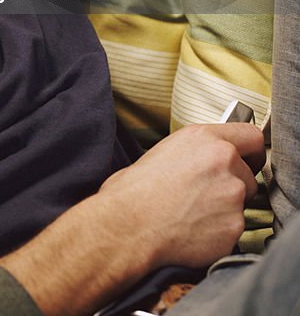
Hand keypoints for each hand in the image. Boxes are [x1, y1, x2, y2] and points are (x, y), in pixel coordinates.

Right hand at [0, 122, 264, 315]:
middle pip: (246, 169)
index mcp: (200, 138)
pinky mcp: (228, 232)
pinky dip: (216, 232)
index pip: (251, 132)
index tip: (240, 151)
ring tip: (186, 216)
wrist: (115, 231)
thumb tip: (198, 156)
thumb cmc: (121, 192)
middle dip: (228, 180)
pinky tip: (188, 233)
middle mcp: (221, 164)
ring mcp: (229, 200)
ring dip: (223, 207)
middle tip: (197, 193)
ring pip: (241, 201)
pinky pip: (233, 230)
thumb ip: (185, 153)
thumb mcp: (152, 157)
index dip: (245, 143)